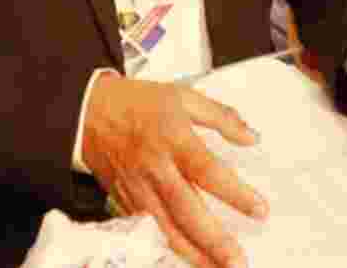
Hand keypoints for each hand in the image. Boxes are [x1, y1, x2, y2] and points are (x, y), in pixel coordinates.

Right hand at [81, 74, 266, 267]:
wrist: (86, 112)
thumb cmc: (136, 103)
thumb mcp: (184, 97)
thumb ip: (222, 117)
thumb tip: (252, 137)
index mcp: (173, 139)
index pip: (208, 172)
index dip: (234, 194)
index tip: (259, 210)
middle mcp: (155, 169)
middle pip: (186, 211)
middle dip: (213, 240)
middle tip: (237, 260)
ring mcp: (137, 189)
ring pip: (165, 228)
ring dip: (192, 253)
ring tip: (217, 267)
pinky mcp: (123, 201)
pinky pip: (146, 229)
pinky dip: (166, 247)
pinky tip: (187, 258)